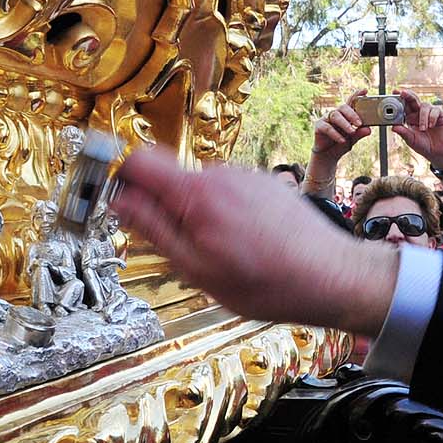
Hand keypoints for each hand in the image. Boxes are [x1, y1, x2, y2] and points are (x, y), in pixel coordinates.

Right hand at [113, 145, 398, 333]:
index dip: (117, 175)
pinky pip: (226, 195)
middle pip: (169, 179)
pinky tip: (247, 247)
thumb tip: (119, 199)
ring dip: (197, 218)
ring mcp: (246, 176)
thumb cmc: (269, 283)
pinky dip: (224, 217)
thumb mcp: (196, 269)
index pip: (138, 159)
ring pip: (199, 191)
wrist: (334, 276)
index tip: (108, 195)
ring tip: (225, 256)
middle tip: (179, 251)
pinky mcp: (265, 184)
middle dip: (163, 210)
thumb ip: (154, 229)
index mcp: (197, 194)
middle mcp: (221, 175)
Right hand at [309, 94, 372, 182]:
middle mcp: (336, 114)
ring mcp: (326, 119)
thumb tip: (369, 130)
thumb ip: (360, 133)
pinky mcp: (319, 126)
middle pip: (343, 107)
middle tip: (359, 123)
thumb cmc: (341, 144)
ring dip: (345, 124)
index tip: (365, 90)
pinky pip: (327, 127)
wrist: (328, 156)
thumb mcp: (353, 139)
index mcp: (345, 115)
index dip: (357, 95)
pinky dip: (335, 134)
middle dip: (352, 114)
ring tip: (352, 132)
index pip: (351, 102)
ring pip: (335, 116)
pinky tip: (342, 140)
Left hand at [392, 89, 442, 167]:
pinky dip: (431, 118)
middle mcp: (419, 113)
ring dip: (422, 117)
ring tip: (423, 128)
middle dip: (408, 95)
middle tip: (403, 93)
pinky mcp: (439, 115)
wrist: (437, 152)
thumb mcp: (411, 140)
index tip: (394, 92)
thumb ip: (404, 133)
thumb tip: (394, 127)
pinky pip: (435, 111)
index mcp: (410, 117)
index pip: (404, 105)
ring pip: (424, 106)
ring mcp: (430, 113)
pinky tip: (431, 126)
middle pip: (413, 100)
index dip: (399, 98)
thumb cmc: (423, 145)